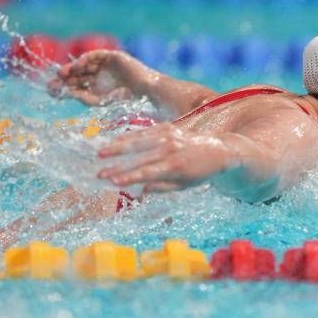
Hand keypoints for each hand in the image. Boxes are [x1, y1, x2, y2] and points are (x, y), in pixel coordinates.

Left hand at [47, 49, 140, 105]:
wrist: (144, 91)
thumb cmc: (124, 99)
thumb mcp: (97, 100)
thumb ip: (80, 96)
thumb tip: (61, 92)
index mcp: (97, 88)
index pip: (76, 85)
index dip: (63, 86)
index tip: (50, 89)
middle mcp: (100, 76)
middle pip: (77, 74)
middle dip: (65, 77)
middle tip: (53, 81)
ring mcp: (105, 65)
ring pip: (84, 64)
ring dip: (72, 68)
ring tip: (62, 74)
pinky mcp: (112, 56)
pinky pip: (95, 55)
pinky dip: (84, 59)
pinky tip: (77, 66)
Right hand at [96, 123, 231, 192]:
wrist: (218, 150)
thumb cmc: (200, 172)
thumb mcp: (185, 186)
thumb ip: (163, 188)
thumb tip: (141, 190)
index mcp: (176, 167)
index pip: (147, 173)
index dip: (129, 177)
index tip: (112, 181)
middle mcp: (171, 149)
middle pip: (139, 158)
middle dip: (118, 165)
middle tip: (99, 172)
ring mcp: (169, 136)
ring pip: (139, 141)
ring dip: (118, 147)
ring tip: (101, 153)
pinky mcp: (168, 127)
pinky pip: (145, 132)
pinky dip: (130, 136)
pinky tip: (115, 141)